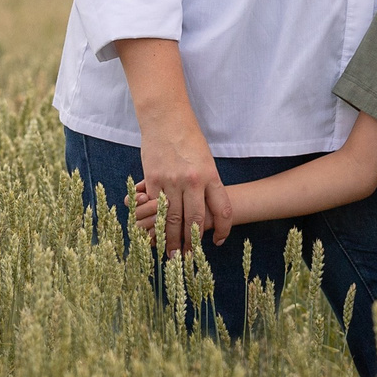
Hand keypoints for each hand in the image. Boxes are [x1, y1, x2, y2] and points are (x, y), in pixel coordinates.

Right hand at [134, 97, 227, 253]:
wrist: (166, 118)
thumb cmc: (188, 138)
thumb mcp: (206, 160)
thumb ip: (207, 184)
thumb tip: (207, 209)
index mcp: (211, 175)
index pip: (223, 210)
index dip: (223, 229)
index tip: (219, 242)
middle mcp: (193, 181)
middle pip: (195, 220)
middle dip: (192, 243)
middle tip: (189, 258)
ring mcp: (172, 181)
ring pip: (172, 219)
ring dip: (172, 239)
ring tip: (172, 254)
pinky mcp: (153, 180)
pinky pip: (154, 208)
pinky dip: (154, 223)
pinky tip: (154, 234)